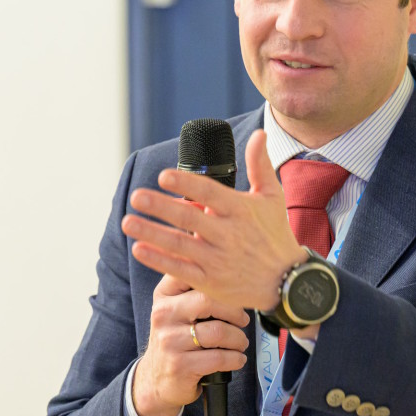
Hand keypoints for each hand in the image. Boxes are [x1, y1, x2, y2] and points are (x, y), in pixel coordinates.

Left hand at [122, 130, 305, 312]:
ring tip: (126, 221)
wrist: (289, 283)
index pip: (209, 193)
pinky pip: (180, 270)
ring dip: (151, 233)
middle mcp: (228, 234)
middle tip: (136, 196)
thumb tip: (260, 132)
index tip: (163, 176)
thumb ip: (260, 165)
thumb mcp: (273, 197)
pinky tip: (139, 249)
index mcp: (240, 210)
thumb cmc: (275, 234)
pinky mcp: (211, 281)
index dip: (186, 185)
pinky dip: (159, 260)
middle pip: (189, 219)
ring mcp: (218, 260)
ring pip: (180, 245)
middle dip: (160, 207)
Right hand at [132, 274, 251, 415]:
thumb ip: (194, 290)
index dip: (219, 281)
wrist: (156, 380)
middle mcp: (163, 314)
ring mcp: (169, 341)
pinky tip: (237, 358)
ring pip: (218, 331)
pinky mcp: (180, 365)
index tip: (234, 291)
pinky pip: (219, 357)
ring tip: (241, 343)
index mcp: (164, 296)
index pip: (191, 275)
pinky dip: (236, 358)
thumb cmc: (176, 340)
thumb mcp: (175, 310)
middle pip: (209, 300)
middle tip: (243, 321)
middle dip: (235, 312)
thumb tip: (231, 275)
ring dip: (239, 339)